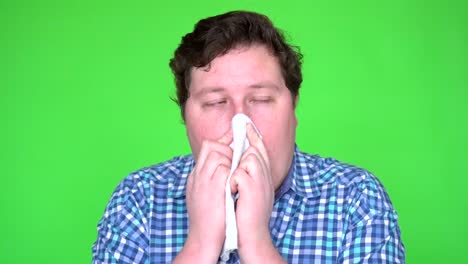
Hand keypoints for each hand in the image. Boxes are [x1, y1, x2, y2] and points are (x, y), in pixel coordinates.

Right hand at [175, 130, 231, 262]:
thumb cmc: (206, 220)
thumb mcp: (202, 195)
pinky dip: (233, 168)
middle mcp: (198, 174)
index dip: (222, 141)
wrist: (202, 238)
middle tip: (239, 153)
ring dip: (231, 157)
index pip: (207, 148)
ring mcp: (204, 179)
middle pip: (211, 145)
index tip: (234, 138)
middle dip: (227, 146)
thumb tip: (221, 169)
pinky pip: (224, 166)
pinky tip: (238, 175)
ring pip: (218, 153)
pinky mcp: (214, 186)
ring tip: (238, 168)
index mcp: (196, 176)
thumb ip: (209, 180)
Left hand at [231, 123, 282, 261]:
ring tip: (234, 183)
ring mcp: (260, 182)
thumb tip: (240, 162)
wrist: (253, 235)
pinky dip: (233, 181)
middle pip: (256, 150)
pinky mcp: (251, 189)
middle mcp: (266, 176)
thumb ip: (249, 175)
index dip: (254, 136)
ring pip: (248, 158)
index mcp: (266, 176)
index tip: (246, 124)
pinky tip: (233, 192)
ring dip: (237, 168)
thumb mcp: (253, 191)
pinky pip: (239, 173)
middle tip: (236, 149)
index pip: (261, 149)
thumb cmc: (249, 215)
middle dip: (244, 149)